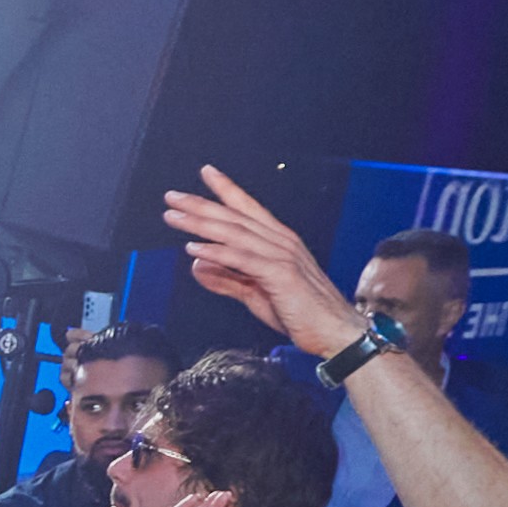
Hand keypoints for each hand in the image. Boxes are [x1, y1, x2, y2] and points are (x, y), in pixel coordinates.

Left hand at [158, 168, 366, 359]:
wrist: (335, 333)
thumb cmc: (301, 313)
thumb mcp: (255, 294)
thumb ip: (227, 279)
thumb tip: (197, 266)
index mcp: (278, 242)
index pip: (248, 210)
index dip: (226, 190)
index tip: (206, 173)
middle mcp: (281, 242)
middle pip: (235, 217)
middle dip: (201, 204)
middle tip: (172, 196)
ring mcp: (282, 256)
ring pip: (235, 233)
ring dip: (201, 223)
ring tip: (173, 217)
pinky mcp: (280, 275)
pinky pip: (242, 259)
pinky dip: (217, 251)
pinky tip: (194, 248)